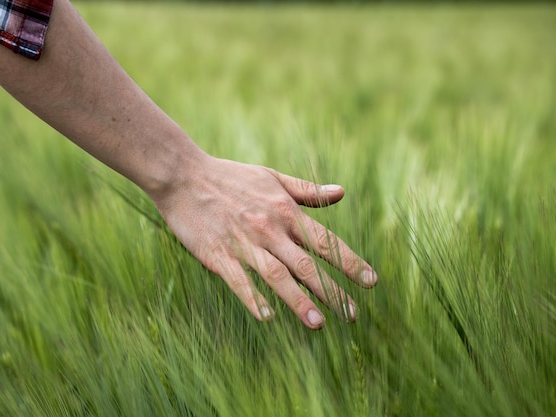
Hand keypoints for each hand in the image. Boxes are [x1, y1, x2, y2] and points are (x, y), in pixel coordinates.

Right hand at [153, 156, 377, 328]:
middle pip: (306, 264)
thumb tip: (342, 192)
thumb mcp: (272, 177)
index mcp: (285, 211)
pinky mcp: (217, 255)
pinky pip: (239, 281)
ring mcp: (243, 243)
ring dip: (298, 300)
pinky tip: (267, 317)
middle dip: (331, 290)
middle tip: (352, 315)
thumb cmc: (230, 176)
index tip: (371, 282)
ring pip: (277, 276)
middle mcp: (269, 229)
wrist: (184, 175)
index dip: (350, 262)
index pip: (325, 241)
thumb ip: (307, 190)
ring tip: (318, 323)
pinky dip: (253, 298)